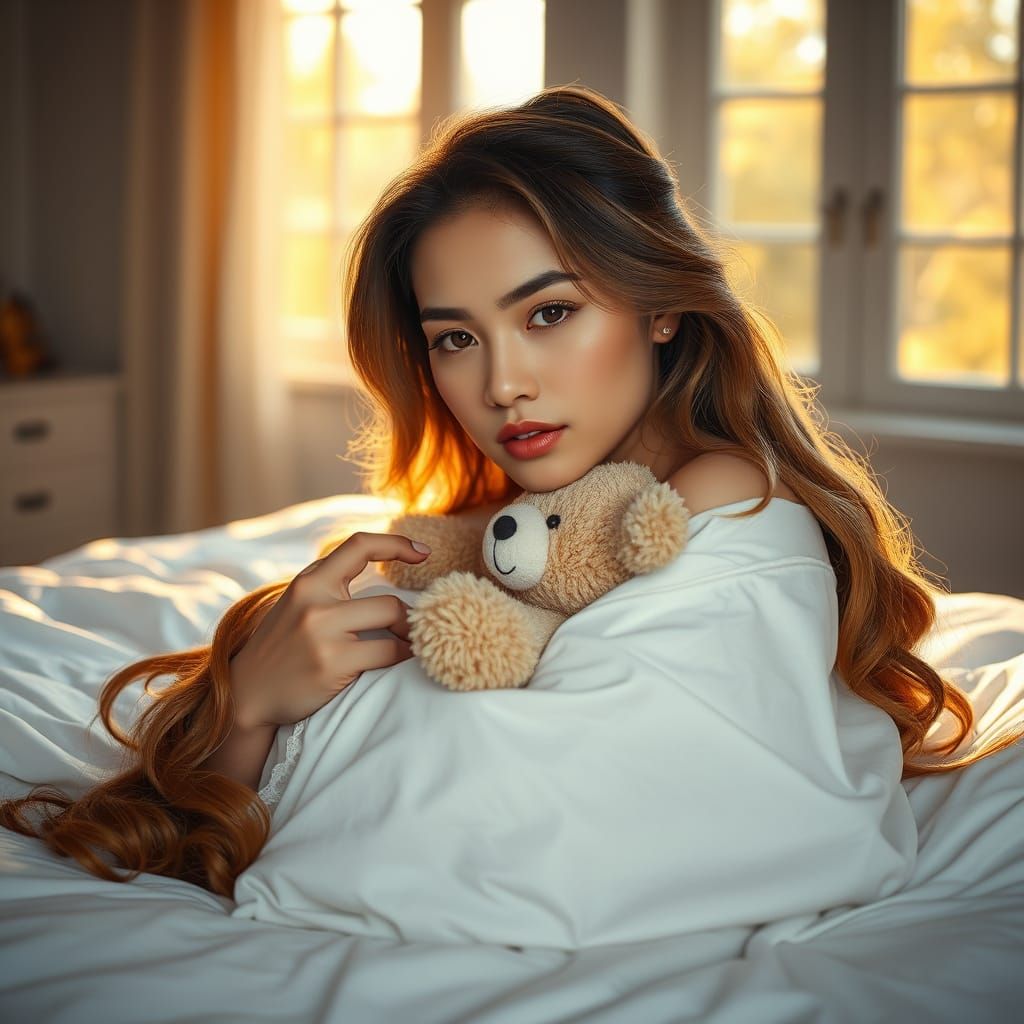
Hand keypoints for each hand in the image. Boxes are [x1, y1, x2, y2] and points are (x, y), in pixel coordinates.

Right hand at [228, 532, 430, 728]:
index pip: (359, 545)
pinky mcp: (331, 663)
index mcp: (309, 581)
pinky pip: (389, 654)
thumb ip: (330, 584)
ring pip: (392, 623)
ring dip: (410, 637)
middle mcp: (315, 601)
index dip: (397, 544)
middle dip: (408, 620)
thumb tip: (381, 566)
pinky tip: (402, 662)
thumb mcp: (298, 603)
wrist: (247, 694)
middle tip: (413, 633)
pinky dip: (403, 657)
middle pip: (390, 602)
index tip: (424, 552)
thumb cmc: (282, 648)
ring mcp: (322, 633)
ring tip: (411, 646)